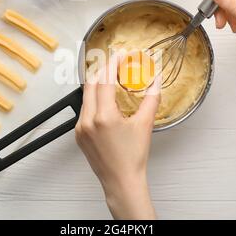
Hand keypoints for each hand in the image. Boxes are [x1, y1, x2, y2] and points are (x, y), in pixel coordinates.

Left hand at [75, 54, 160, 219]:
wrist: (121, 181)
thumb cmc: (133, 157)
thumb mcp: (145, 125)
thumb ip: (151, 99)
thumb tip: (156, 81)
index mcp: (104, 116)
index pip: (104, 81)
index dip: (112, 64)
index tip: (119, 54)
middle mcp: (88, 120)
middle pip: (91, 84)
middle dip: (102, 70)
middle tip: (115, 62)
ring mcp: (81, 128)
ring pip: (86, 96)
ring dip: (97, 84)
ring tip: (111, 77)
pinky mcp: (79, 134)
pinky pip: (84, 109)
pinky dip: (93, 99)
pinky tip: (104, 98)